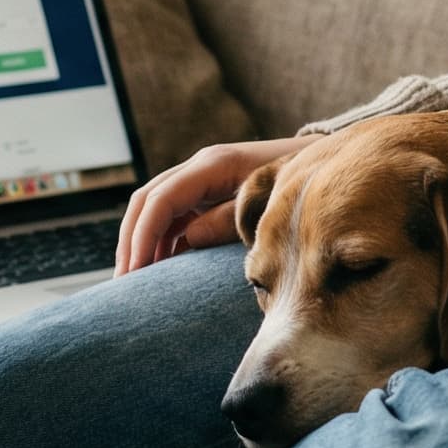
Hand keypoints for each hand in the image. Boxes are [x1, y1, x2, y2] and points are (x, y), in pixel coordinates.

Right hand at [114, 133, 322, 273]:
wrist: (324, 165)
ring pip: (154, 208)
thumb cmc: (298, 185)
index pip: (161, 199)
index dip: (143, 235)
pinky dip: (160, 240)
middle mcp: (200, 167)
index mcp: (213, 164)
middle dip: (130, 241)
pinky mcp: (207, 193)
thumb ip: (228, 220)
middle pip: (146, 200)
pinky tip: (158, 269)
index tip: (134, 271)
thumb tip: (186, 239)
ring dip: (141, 242)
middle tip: (123, 283)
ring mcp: (201, 179)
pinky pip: (172, 215)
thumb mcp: (266, 205)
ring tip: (134, 282)